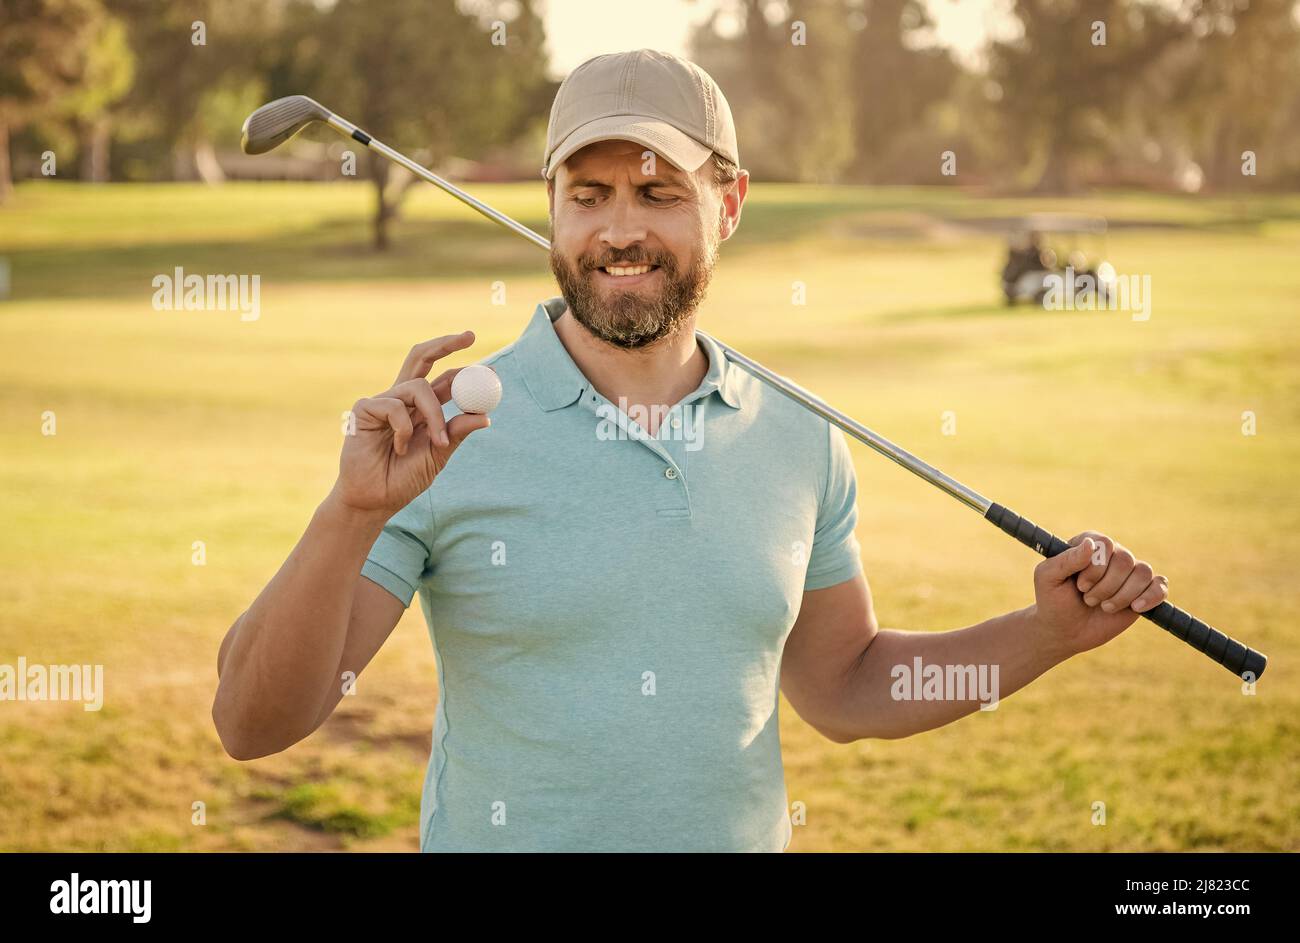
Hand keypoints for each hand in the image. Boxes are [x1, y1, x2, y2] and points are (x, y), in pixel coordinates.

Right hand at [328, 331, 489, 516]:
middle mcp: (403, 399)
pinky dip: (405, 429)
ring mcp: (383, 401)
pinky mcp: (365, 409)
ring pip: (419, 386)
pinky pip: (396, 406)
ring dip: (435, 414)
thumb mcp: (439, 454)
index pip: (446, 379)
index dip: (468, 372)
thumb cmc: (404, 479)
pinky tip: (399, 449)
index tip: (492, 369)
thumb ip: (457, 432)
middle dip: (445, 343)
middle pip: (422, 358)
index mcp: (422, 408)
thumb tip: (486, 416)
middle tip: (470, 336)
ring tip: (437, 443)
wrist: (375, 500)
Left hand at [1031, 531, 1168, 658]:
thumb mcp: (1048, 578)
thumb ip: (1067, 559)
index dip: (1095, 568)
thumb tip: (1092, 544)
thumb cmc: (1052, 601)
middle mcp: (1112, 554)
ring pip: (1142, 572)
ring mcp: (1128, 573)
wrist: (1064, 631)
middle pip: (1125, 560)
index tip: (1080, 586)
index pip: (1105, 544)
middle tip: (1088, 600)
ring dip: (1122, 596)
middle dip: (1106, 586)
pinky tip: (1135, 608)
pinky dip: (1151, 597)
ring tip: (1104, 607)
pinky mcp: (1142, 592)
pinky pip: (1160, 585)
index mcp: (1089, 544)